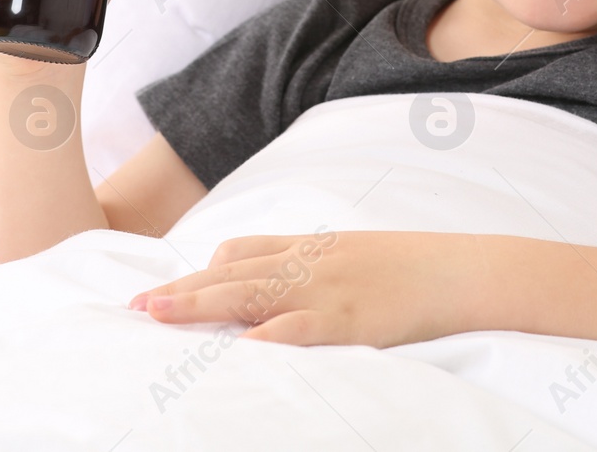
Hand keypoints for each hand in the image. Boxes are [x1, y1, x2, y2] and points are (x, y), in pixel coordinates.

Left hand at [126, 231, 470, 347]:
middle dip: (180, 290)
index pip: (240, 252)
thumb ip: (311, 267)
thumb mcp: (353, 256)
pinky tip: (233, 347)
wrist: (462, 270)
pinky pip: (297, 327)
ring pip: (249, 293)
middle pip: (230, 272)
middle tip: (134, 305)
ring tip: (156, 316)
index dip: (196, 272)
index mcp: (311, 249)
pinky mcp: (348, 320)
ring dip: (198, 304)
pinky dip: (264, 336)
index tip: (158, 289)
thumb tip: (272, 284)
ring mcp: (326, 290)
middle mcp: (309, 264)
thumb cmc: (412, 269)